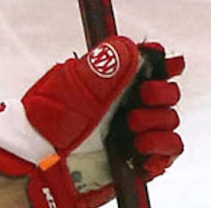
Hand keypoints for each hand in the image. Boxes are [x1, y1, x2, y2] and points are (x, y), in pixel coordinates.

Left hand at [0, 37, 183, 207]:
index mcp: (109, 83)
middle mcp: (124, 106)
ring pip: (169, 120)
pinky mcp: (140, 158)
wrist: (40, 165)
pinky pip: (170, 149)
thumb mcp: (72, 86)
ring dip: (156, 121)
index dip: (162, 64)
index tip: (168, 65)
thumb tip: (129, 45)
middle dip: (160, 93)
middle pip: (166, 93)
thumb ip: (104, 65)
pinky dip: (162, 146)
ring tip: (131, 127)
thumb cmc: (47, 124)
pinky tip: (141, 146)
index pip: (147, 67)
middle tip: (142, 98)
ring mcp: (134, 133)